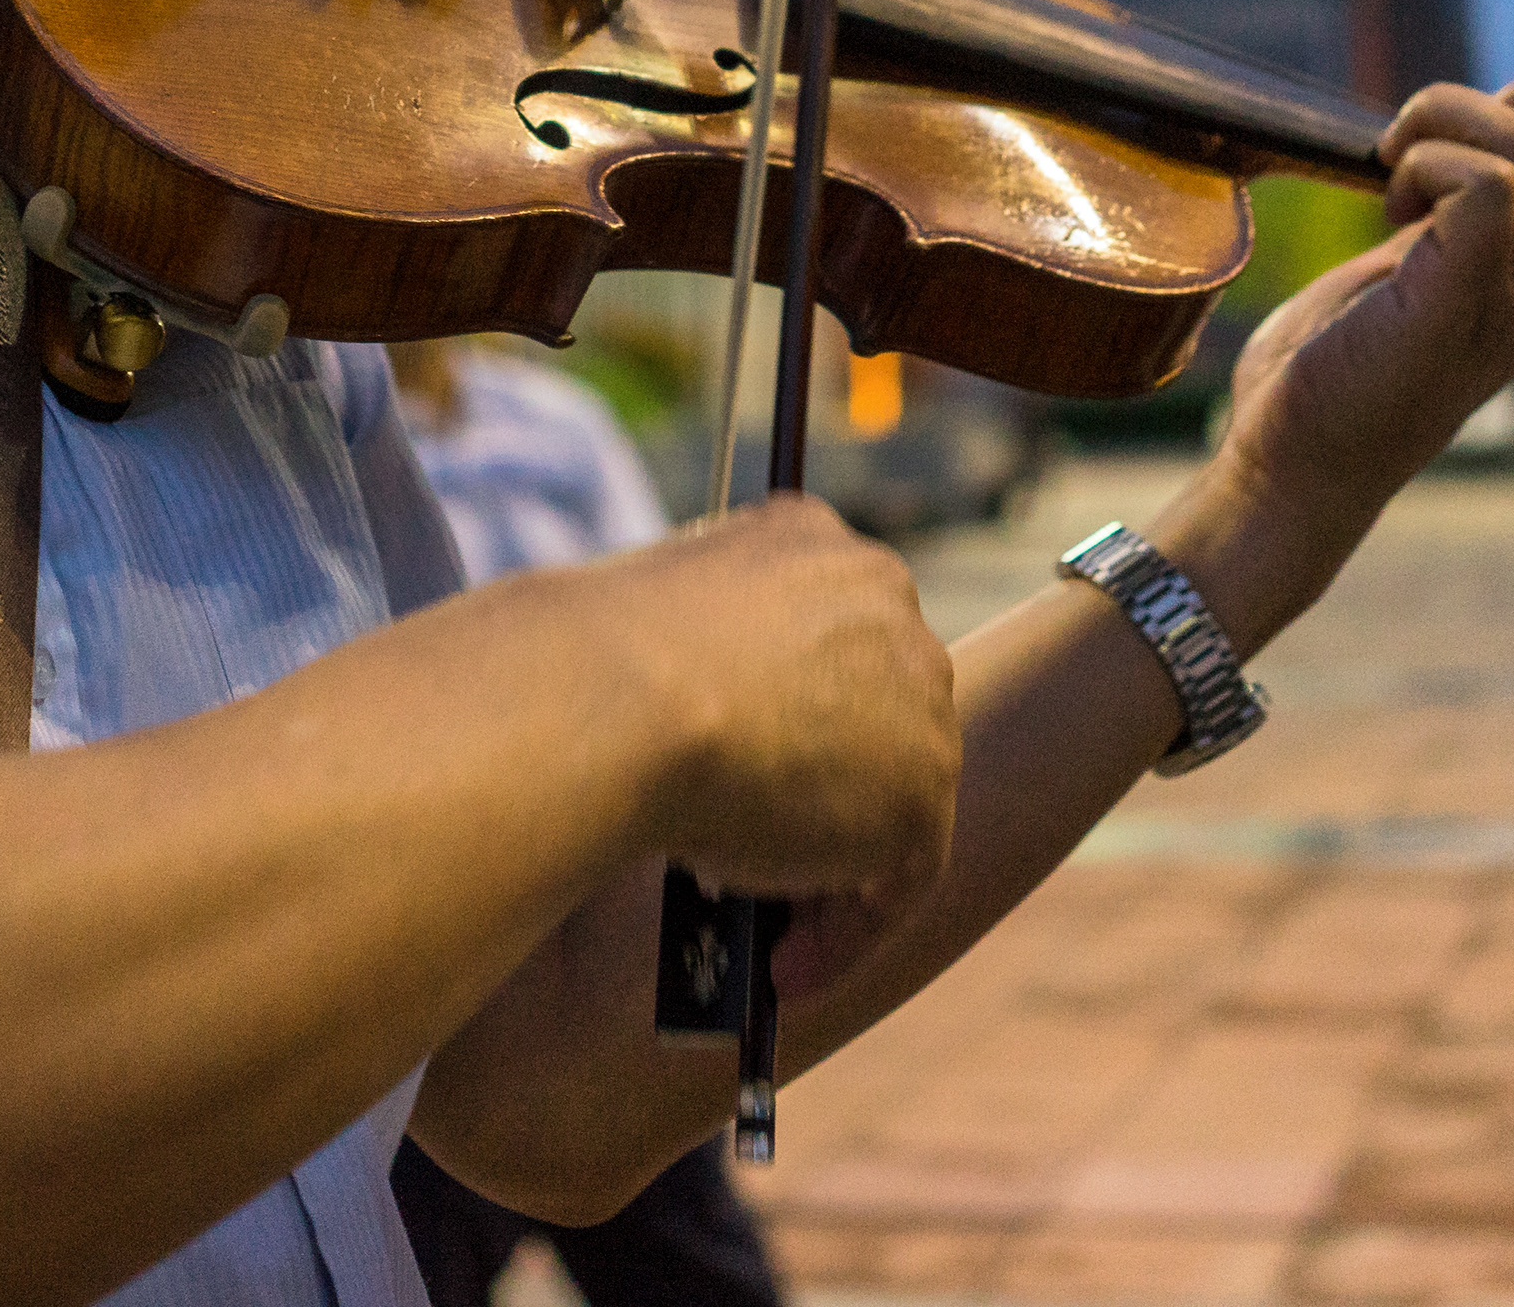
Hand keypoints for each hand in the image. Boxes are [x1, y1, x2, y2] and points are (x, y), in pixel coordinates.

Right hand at [554, 496, 957, 906]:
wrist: (621, 693)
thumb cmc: (591, 665)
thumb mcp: (643, 650)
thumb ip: (688, 677)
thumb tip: (672, 731)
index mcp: (809, 540)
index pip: (822, 645)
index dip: (783, 724)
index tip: (734, 778)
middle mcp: (882, 598)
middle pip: (868, 720)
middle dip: (813, 801)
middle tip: (750, 873)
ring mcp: (915, 690)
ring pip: (884, 799)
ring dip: (827, 876)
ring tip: (762, 945)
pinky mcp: (922, 787)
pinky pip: (898, 878)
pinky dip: (843, 932)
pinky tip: (781, 974)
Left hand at [1211, 71, 1513, 530]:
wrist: (1291, 470)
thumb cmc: (1331, 370)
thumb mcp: (1410, 271)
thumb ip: (1449, 217)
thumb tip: (1449, 139)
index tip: (1476, 129)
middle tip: (1444, 135)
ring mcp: (1511, 298)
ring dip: (1446, 121)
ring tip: (1394, 170)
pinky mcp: (1459, 302)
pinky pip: (1489, 185)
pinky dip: (1427, 161)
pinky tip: (1387, 206)